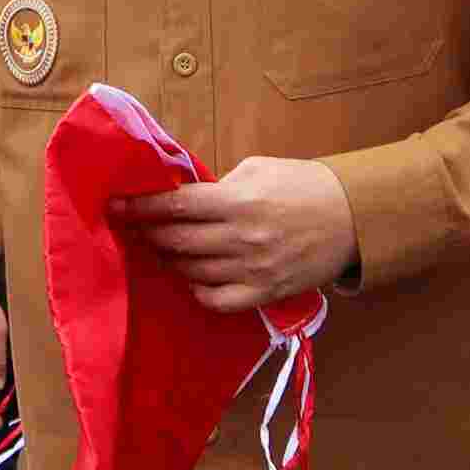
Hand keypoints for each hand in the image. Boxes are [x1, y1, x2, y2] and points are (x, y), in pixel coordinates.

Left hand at [110, 156, 356, 313]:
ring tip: (161, 249)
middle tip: (133, 228)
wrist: (354, 217)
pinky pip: (216, 300)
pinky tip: (193, 277)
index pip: (175, 207)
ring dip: (169, 259)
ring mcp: (252, 270)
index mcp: (238, 201)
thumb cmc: (304, 185)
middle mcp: (241, 238)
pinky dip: (198, 290)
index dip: (140, 207)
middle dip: (148, 233)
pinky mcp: (265, 293)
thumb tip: (183, 197)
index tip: (115, 205)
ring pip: (190, 270)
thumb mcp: (258, 169)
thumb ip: (219, 185)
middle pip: (176, 241)